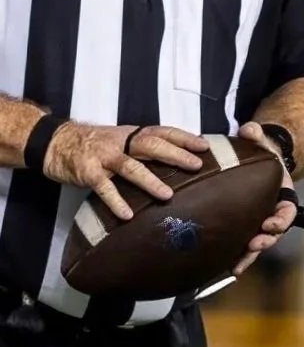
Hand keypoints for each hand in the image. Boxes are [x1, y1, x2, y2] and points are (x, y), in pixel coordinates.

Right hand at [41, 121, 205, 220]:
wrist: (55, 143)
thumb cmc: (95, 145)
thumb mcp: (121, 140)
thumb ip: (144, 149)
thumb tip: (177, 162)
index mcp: (131, 134)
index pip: (162, 132)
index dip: (184, 138)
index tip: (205, 146)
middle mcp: (120, 142)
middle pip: (151, 146)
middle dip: (175, 155)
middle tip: (196, 166)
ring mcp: (104, 157)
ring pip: (131, 167)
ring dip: (150, 181)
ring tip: (168, 195)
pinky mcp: (88, 172)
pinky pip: (104, 188)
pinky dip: (116, 201)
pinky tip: (128, 215)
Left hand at [232, 122, 294, 273]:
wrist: (253, 162)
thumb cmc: (259, 153)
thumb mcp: (260, 141)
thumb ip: (255, 135)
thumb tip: (249, 130)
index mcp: (282, 194)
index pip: (287, 211)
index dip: (281, 220)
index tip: (272, 224)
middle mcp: (273, 212)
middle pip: (273, 232)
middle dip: (265, 241)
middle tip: (254, 245)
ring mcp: (258, 222)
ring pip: (257, 243)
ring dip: (249, 255)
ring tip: (237, 265)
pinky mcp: (243, 227)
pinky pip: (240, 244)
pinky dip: (234, 256)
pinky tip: (224, 266)